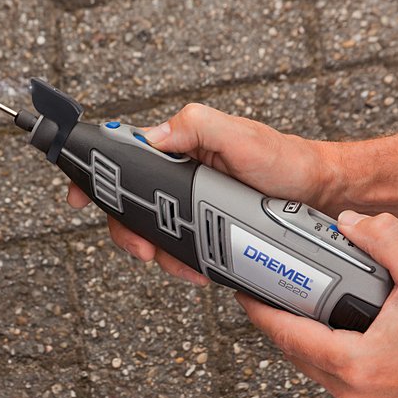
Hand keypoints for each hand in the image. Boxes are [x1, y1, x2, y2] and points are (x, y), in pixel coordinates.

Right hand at [67, 104, 329, 284]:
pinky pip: (179, 251)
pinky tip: (198, 269)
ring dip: (159, 253)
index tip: (78, 196)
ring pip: (151, 234)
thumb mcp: (239, 135)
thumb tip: (150, 138)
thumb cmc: (283, 159)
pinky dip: (182, 264)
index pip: (124, 157)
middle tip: (142, 248)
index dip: (95, 175)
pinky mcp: (205, 231)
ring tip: (183, 264)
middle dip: (127, 231)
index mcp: (177, 148)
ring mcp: (190, 207)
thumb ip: (195, 128)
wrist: (318, 197)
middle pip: (128, 205)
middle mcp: (178, 177)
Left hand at [237, 210, 397, 397]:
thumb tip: (348, 222)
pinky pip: (324, 368)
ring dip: (293, 332)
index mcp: (356, 363)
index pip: (287, 335)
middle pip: (290, 349)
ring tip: (285, 302)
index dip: (259, 311)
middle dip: (273, 318)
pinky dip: (314, 344)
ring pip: (305, 362)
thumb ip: (387, 239)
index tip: (242, 292)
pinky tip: (316, 322)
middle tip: (263, 289)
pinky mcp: (364, 397)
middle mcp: (350, 388)